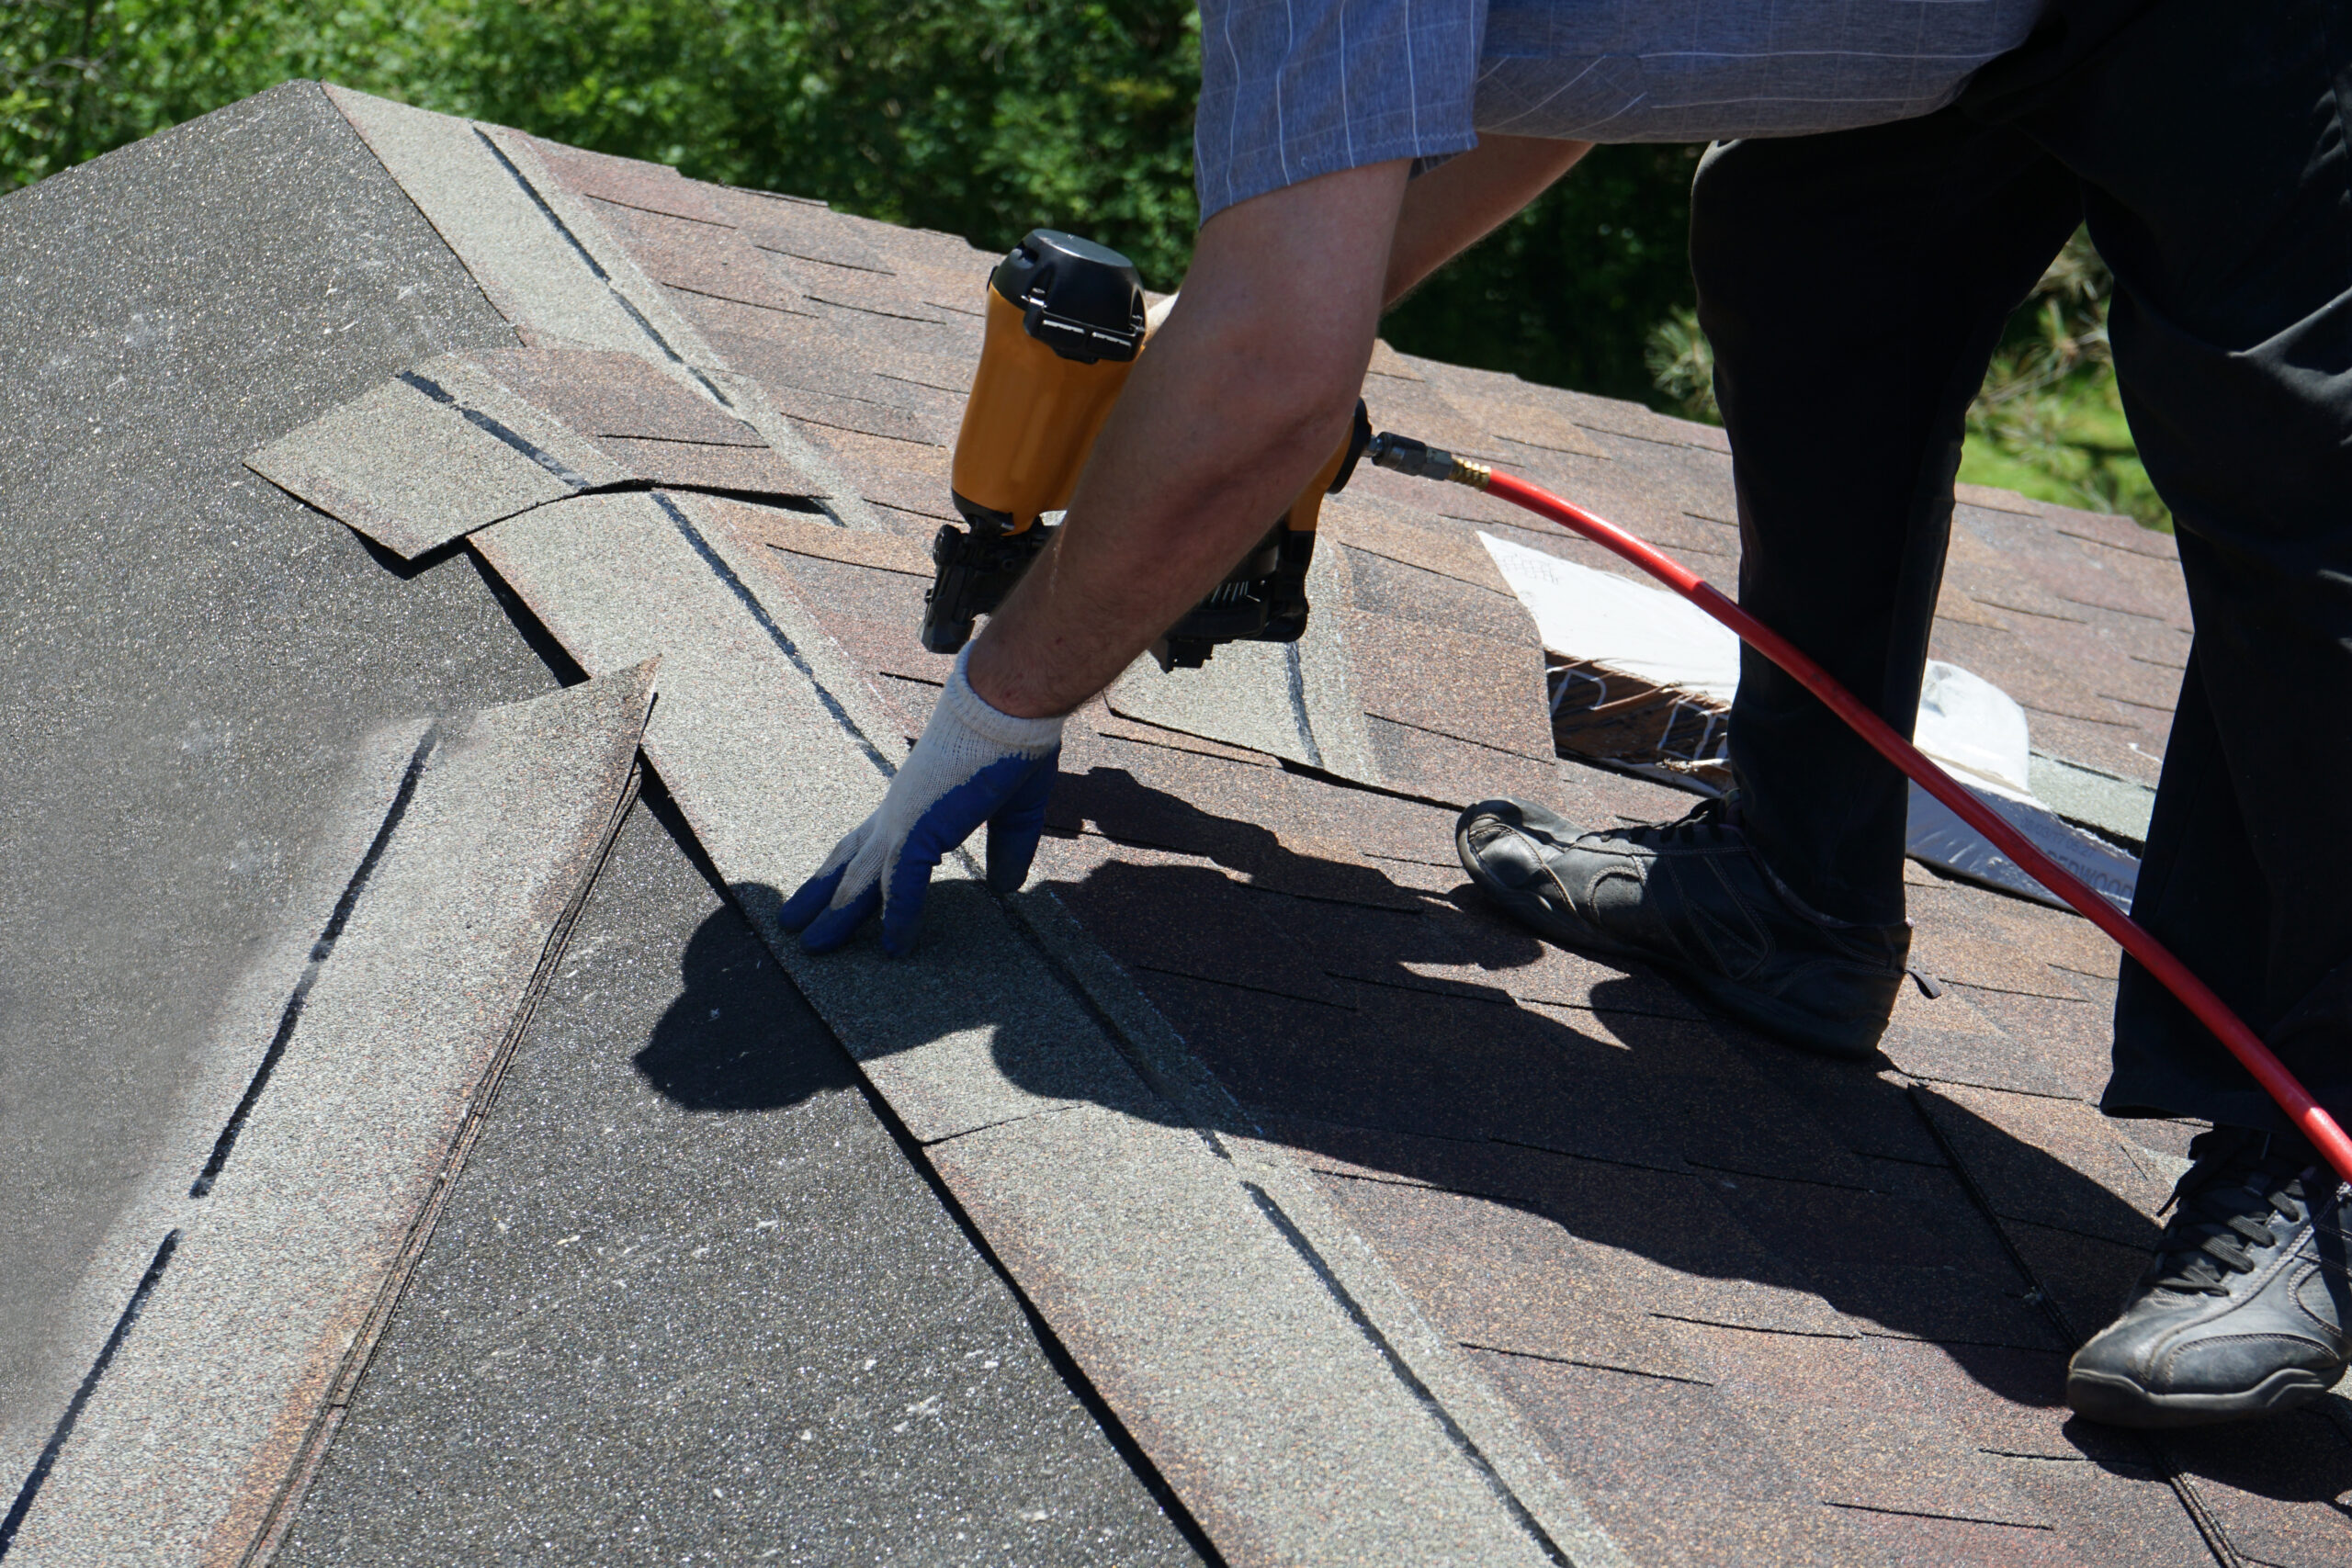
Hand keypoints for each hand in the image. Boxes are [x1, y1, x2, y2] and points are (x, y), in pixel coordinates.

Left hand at [780, 645, 1062, 954]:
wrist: (1011, 705)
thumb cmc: (1013, 742)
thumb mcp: (1014, 809)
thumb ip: (1006, 848)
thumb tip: (1003, 887)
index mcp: (917, 801)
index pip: (873, 842)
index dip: (853, 869)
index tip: (839, 893)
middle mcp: (900, 811)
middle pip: (850, 860)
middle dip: (823, 894)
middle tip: (794, 922)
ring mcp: (904, 820)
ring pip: (860, 879)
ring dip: (835, 914)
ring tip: (810, 947)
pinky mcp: (919, 829)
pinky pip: (902, 886)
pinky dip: (898, 919)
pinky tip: (894, 948)